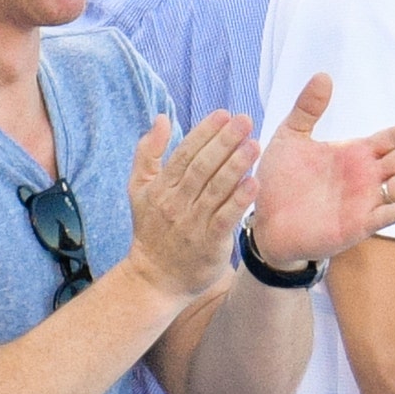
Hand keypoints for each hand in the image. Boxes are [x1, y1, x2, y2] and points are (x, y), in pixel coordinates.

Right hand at [125, 111, 260, 300]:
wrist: (155, 279)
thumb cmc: (152, 230)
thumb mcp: (140, 190)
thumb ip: (148, 153)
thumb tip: (161, 118)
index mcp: (161, 187)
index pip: (184, 154)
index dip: (204, 132)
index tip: (224, 114)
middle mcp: (175, 203)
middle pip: (201, 167)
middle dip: (223, 142)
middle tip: (245, 120)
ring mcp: (192, 223)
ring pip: (215, 189)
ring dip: (235, 165)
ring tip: (254, 144)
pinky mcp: (209, 242)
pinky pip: (225, 217)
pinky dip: (239, 200)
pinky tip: (254, 183)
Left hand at [248, 74, 394, 269]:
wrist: (264, 220)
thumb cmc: (279, 180)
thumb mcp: (291, 136)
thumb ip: (308, 108)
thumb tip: (324, 75)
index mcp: (355, 154)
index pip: (390, 139)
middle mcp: (366, 177)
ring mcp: (365, 201)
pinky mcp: (358, 225)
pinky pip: (385, 217)